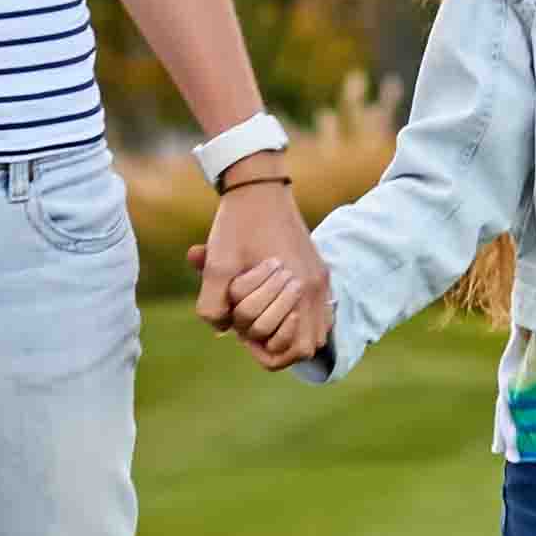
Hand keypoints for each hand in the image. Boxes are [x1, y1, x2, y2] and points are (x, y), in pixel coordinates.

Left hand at [189, 176, 327, 371]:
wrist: (258, 185)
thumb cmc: (236, 225)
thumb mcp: (216, 266)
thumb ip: (213, 306)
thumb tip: (224, 330)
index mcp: (300, 287)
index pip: (295, 350)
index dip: (262, 347)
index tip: (240, 328)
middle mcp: (317, 287)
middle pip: (307, 346)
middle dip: (273, 338)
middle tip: (248, 320)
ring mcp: (322, 279)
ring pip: (316, 332)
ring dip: (289, 332)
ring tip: (261, 316)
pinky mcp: (319, 270)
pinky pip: (319, 312)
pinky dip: (299, 318)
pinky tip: (274, 306)